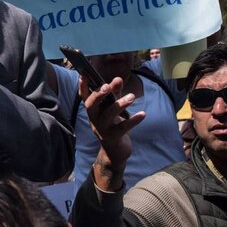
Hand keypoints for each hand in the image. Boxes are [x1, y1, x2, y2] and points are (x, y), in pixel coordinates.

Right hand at [80, 76, 143, 190]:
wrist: (115, 151)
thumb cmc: (113, 124)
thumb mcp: (113, 108)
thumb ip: (115, 93)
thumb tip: (118, 78)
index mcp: (93, 110)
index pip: (84, 97)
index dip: (83, 86)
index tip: (84, 74)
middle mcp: (94, 119)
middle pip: (91, 105)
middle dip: (98, 95)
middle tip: (107, 86)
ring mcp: (102, 129)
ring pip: (108, 115)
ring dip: (120, 104)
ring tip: (132, 97)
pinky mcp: (112, 138)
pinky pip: (122, 128)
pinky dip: (133, 120)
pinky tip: (143, 114)